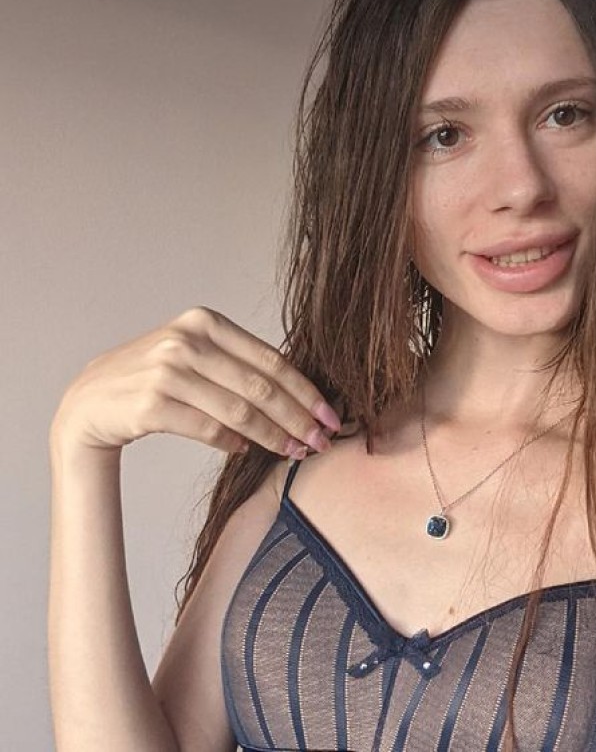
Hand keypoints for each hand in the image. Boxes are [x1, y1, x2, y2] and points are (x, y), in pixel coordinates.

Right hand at [49, 306, 340, 461]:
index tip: (329, 415)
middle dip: (297, 417)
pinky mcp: (152, 404)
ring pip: (239, 411)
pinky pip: (208, 429)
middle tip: (321, 441)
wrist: (89, 400)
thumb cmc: (151, 378)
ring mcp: (167, 372)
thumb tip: (296, 398)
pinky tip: (247, 450)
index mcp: (204, 321)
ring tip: (294, 452)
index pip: (269, 358)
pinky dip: (234, 443)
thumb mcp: (192, 353)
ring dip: (273, 436)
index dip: (304, 389)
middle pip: (260, 386)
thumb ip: (237, 363)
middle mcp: (186, 341)